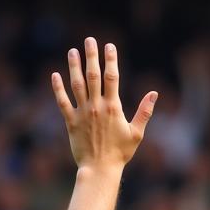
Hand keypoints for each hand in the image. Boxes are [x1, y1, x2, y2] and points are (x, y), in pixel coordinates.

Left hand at [52, 39, 157, 170]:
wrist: (100, 169)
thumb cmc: (121, 153)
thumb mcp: (136, 133)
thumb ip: (144, 112)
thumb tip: (154, 94)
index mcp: (113, 108)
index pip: (112, 78)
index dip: (111, 60)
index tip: (109, 46)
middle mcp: (96, 107)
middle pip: (93, 76)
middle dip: (91, 56)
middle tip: (89, 40)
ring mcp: (82, 113)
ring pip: (77, 85)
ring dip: (74, 67)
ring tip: (72, 51)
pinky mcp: (71, 122)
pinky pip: (62, 102)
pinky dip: (58, 88)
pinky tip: (55, 75)